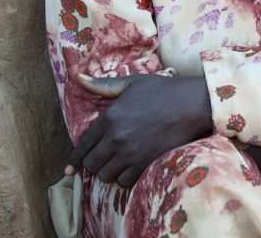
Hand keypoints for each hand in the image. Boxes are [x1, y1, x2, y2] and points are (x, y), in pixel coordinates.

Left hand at [65, 73, 212, 187]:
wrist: (191, 105)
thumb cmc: (163, 91)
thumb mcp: (132, 83)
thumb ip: (103, 85)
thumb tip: (77, 78)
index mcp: (110, 117)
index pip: (84, 144)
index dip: (74, 159)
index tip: (68, 170)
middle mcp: (116, 137)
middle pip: (92, 164)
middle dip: (94, 164)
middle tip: (102, 161)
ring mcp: (130, 153)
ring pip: (106, 175)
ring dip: (109, 172)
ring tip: (116, 165)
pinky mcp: (145, 163)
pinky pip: (124, 182)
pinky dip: (124, 179)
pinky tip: (130, 170)